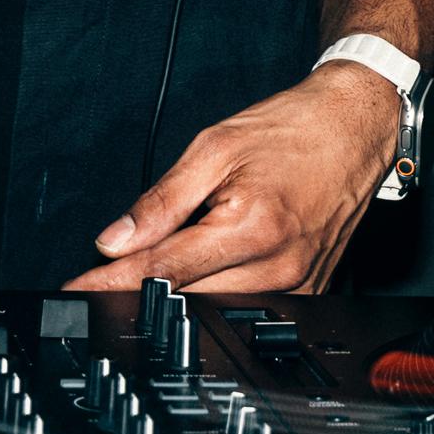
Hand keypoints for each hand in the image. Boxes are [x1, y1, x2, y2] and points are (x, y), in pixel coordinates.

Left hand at [60, 63, 401, 296]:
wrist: (356, 127)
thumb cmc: (292, 130)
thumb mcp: (215, 147)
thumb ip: (161, 201)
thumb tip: (115, 241)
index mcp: (253, 227)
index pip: (163, 269)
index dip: (112, 283)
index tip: (76, 291)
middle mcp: (278, 267)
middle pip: (187, 296)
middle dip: (140, 289)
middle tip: (102, 278)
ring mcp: (298, 285)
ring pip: (215, 306)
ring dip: (178, 293)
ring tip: (152, 269)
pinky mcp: (309, 290)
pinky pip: (248, 304)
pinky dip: (214, 291)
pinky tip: (202, 270)